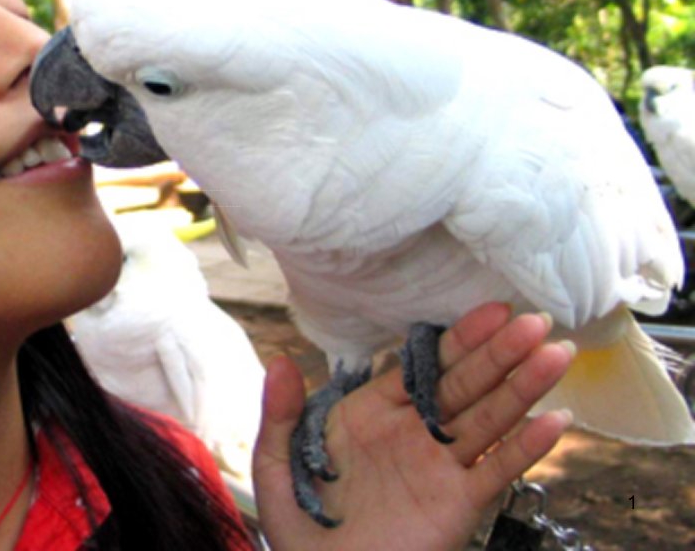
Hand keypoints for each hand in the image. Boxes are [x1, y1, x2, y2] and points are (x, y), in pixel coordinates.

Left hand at [252, 303, 573, 550]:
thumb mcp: (279, 465)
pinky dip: (527, 448)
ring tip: (556, 354)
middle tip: (535, 322)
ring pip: (488, 419)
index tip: (491, 311)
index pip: (420, 366)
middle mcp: (413, 431)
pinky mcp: (459, 503)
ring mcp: (440, 466)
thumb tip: (280, 360)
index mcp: (372, 412)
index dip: (457, 339)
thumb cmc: (302, 524)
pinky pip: (497, 471)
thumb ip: (281, 413)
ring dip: (523, 388)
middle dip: (499, 353)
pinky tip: (554, 422)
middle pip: (463, 385)